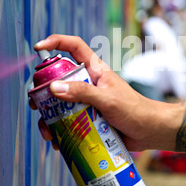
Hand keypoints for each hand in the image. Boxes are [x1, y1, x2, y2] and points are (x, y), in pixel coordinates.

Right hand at [29, 34, 183, 151]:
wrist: (149, 132)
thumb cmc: (134, 110)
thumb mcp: (107, 100)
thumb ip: (82, 93)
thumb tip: (53, 88)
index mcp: (94, 70)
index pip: (74, 47)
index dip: (55, 42)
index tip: (38, 48)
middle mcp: (87, 83)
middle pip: (58, 79)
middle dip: (43, 91)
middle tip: (36, 105)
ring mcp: (86, 102)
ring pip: (59, 104)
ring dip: (49, 118)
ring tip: (48, 133)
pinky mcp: (87, 119)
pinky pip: (67, 123)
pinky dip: (59, 132)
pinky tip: (58, 143)